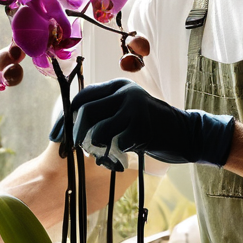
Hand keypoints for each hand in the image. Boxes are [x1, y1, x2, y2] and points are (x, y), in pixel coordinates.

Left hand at [49, 79, 234, 169]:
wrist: (188, 133)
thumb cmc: (150, 126)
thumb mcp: (125, 110)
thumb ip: (103, 112)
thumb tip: (69, 126)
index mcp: (117, 85)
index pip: (81, 97)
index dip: (64, 118)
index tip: (54, 136)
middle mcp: (125, 93)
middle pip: (86, 112)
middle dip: (74, 134)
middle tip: (74, 148)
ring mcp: (135, 109)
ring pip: (99, 131)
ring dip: (95, 147)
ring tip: (102, 152)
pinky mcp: (144, 128)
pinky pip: (117, 146)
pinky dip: (113, 156)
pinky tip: (120, 157)